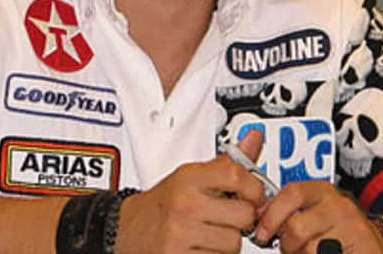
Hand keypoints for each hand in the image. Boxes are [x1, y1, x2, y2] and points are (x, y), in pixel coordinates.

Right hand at [116, 130, 265, 253]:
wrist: (128, 230)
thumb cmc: (164, 203)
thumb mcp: (191, 175)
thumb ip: (227, 163)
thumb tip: (254, 138)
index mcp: (189, 177)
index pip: (236, 174)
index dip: (254, 187)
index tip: (254, 194)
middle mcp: (186, 203)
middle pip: (243, 214)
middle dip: (242, 219)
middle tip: (229, 216)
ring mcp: (182, 233)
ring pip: (235, 243)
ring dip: (229, 241)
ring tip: (212, 232)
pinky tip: (203, 246)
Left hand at [254, 181, 382, 253]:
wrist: (370, 253)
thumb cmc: (337, 237)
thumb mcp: (312, 217)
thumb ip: (290, 212)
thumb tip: (259, 215)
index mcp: (322, 190)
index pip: (291, 193)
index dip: (271, 214)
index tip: (261, 232)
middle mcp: (339, 203)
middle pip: (296, 225)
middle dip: (288, 244)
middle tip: (292, 250)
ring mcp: (353, 224)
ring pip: (309, 248)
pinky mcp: (363, 244)